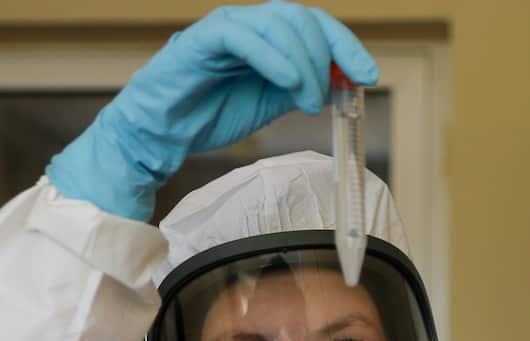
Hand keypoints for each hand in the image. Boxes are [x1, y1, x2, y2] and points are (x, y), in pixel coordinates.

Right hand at [46, 1, 377, 220]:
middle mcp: (250, 26)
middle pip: (302, 19)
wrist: (161, 134)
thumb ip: (302, 88)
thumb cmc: (208, 115)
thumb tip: (340, 82)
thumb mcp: (270, 104)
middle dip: (326, 56)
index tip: (368, 75)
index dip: (346, 46)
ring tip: (306, 99)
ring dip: (303, 63)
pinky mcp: (203, 39)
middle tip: (324, 97)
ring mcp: (226, 28)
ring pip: (278, 23)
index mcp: (268, 39)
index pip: (316, 27)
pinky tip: (289, 82)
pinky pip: (244, 35)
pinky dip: (274, 57)